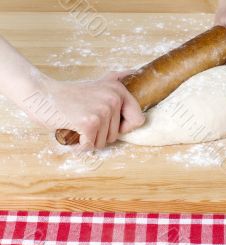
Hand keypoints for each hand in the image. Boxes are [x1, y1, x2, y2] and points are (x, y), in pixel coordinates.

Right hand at [23, 71, 144, 148]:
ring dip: (89, 139)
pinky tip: (71, 129)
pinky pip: (90, 146)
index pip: (138, 120)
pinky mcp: (90, 123)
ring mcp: (102, 111)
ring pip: (103, 142)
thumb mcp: (99, 83)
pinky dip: (79, 144)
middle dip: (100, 134)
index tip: (107, 120)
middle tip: (84, 118)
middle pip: (117, 135)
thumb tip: (135, 71)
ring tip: (77, 122)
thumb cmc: (69, 94)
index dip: (124, 127)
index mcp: (119, 90)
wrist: (40, 93)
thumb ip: (117, 79)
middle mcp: (114, 99)